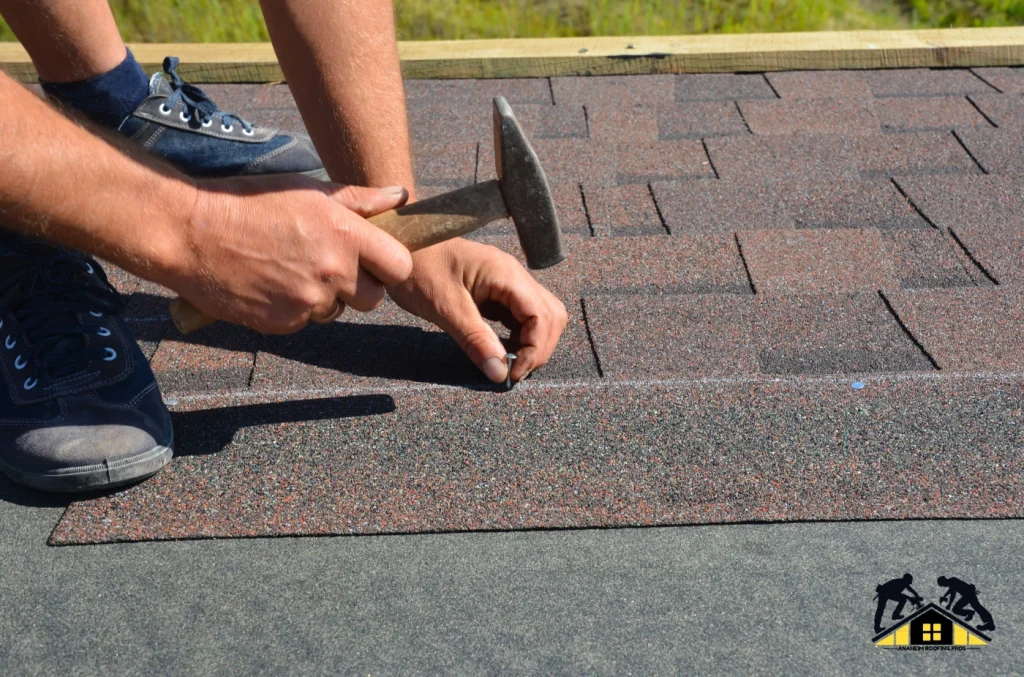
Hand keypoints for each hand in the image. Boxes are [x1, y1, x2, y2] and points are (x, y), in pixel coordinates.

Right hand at [166, 175, 412, 333]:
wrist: (190, 233)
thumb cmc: (250, 202)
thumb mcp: (308, 190)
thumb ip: (360, 200)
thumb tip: (400, 196)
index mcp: (345, 234)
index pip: (399, 266)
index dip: (390, 265)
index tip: (375, 260)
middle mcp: (332, 271)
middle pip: (373, 298)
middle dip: (359, 286)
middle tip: (330, 266)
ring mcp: (308, 301)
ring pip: (337, 311)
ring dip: (323, 296)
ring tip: (290, 268)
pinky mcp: (283, 323)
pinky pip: (305, 321)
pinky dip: (294, 308)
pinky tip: (272, 283)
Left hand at [388, 238, 567, 382]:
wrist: (398, 245)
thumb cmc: (418, 268)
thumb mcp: (445, 308)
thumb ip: (475, 340)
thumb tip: (500, 374)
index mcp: (506, 274)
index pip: (543, 316)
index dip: (535, 350)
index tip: (512, 373)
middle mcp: (514, 276)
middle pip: (551, 316)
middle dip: (538, 348)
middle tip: (512, 371)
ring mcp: (508, 283)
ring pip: (540, 317)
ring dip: (531, 344)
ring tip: (507, 363)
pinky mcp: (497, 291)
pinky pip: (521, 316)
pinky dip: (518, 337)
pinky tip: (500, 349)